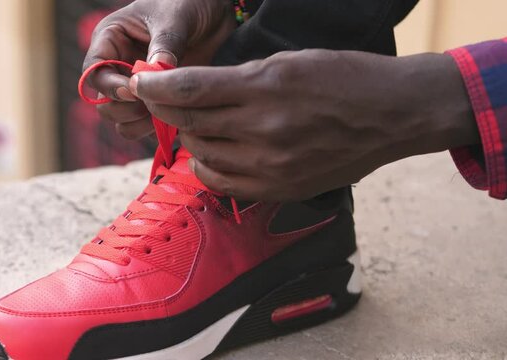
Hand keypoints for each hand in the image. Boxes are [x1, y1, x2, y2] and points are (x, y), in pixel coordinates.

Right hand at [83, 0, 235, 139]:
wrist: (218, 12)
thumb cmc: (189, 2)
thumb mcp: (176, 16)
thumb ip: (165, 43)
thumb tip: (157, 70)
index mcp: (112, 40)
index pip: (93, 73)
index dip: (109, 87)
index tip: (133, 91)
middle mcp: (120, 66)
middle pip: (104, 104)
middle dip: (124, 110)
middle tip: (153, 104)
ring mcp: (139, 87)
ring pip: (122, 121)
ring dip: (140, 125)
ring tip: (166, 113)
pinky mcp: (160, 101)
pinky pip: (148, 126)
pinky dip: (159, 129)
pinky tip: (179, 117)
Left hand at [130, 50, 478, 200]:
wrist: (395, 114)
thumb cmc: (345, 79)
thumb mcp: (289, 63)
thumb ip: (237, 80)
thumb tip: (194, 92)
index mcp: (266, 86)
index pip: (189, 89)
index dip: (155, 88)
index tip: (140, 85)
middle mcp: (264, 128)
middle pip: (190, 122)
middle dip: (166, 110)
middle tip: (160, 101)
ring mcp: (272, 163)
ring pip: (202, 153)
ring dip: (188, 136)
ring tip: (193, 124)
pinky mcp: (280, 187)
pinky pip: (222, 182)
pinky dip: (206, 166)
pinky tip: (210, 153)